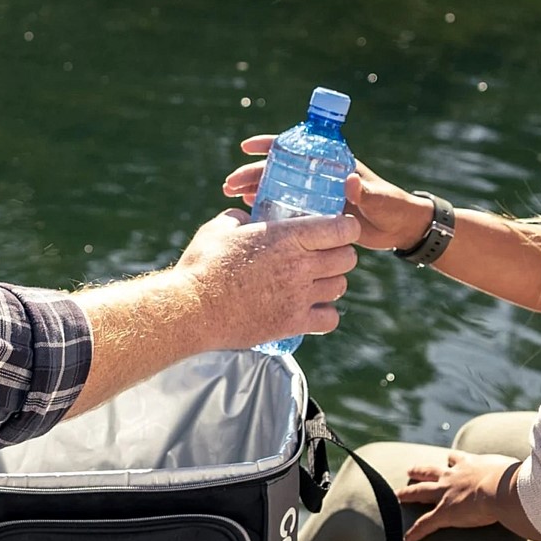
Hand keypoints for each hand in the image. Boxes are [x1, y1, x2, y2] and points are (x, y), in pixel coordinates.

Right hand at [171, 208, 359, 350]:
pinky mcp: (293, 323)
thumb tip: (248, 217)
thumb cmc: (204, 264)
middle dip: (340, 254)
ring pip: (340, 286)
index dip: (345, 228)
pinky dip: (325, 314)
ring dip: (331, 282)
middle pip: (347, 258)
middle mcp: (301, 265)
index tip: (338, 230)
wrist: (193, 309)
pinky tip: (311, 308)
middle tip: (325, 255)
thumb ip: (242, 218)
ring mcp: (299, 296)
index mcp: (288, 237)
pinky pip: (330, 319)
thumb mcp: (222, 228)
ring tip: (316, 281)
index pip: (342, 229)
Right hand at [224, 136, 435, 251]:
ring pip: (278, 188)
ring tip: (231, 199)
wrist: (401, 229)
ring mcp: (316, 196)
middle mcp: (320, 177)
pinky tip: (250, 216)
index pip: (296, 147)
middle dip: (252, 173)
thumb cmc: (394, 207)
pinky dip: (267, 210)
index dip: (270, 144)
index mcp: (332, 164)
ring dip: (254, 190)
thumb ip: (365, 192)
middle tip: (230, 184)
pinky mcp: (315, 217)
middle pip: (279, 169)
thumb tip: (350, 181)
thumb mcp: (379, 199)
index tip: (247, 147)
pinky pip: (286, 210)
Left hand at [397, 451, 523, 540]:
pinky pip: (425, 524)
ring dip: (408, 493)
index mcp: (472, 464)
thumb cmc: (515, 479)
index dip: (452, 460)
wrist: (503, 488)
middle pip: (432, 471)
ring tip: (398, 495)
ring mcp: (447, 493)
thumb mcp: (517, 471)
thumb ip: (524, 475)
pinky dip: (415, 532)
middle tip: (411, 469)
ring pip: (421, 492)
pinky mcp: (444, 513)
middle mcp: (455, 476)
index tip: (449, 458)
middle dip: (420, 471)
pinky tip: (406, 540)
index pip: (457, 459)